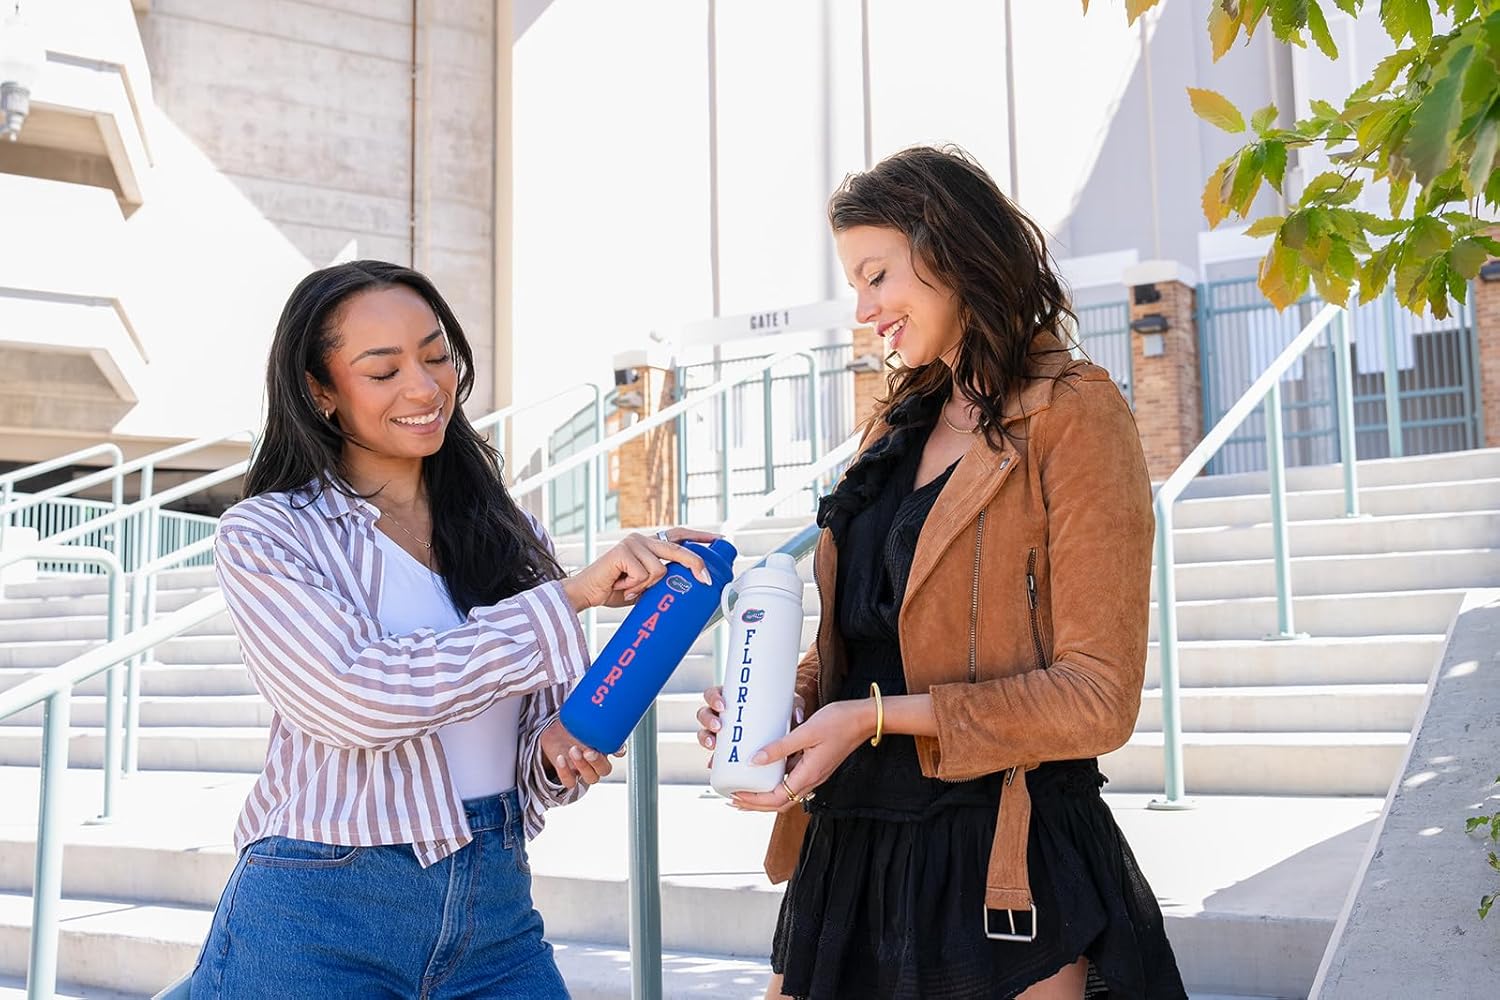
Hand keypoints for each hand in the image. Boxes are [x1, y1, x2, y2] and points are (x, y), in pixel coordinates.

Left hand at [539, 718, 623, 789]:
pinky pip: (570, 781)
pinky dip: (565, 772)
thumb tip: (594, 692)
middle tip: (589, 750)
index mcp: (604, 745)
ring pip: (591, 778)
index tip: (616, 746)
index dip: (619, 750)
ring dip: (582, 766)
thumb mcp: (580, 716)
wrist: (553, 735)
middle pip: (604, 769)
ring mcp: (582, 769)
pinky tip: (560, 758)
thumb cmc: (571, 726)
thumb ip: (589, 710)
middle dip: (597, 761)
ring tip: (573, 750)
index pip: (618, 751)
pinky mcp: (568, 775)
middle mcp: (596, 760)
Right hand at [561, 527, 722, 612]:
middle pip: (677, 549)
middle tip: (707, 581)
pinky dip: (634, 587)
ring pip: (660, 570)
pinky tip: (621, 586)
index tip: (720, 540)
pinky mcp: (623, 551)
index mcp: (649, 545)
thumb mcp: (645, 586)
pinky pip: (644, 574)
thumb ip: (661, 581)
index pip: (679, 536)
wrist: (586, 593)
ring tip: (630, 590)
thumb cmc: (615, 590)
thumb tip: (689, 590)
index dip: (700, 536)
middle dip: (695, 564)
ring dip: (647, 587)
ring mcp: (632, 543)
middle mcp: (642, 539)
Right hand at [696, 684, 804, 766]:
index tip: (723, 704)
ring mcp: (721, 732)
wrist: (781, 723)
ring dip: (705, 738)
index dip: (713, 698)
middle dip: (708, 719)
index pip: (713, 693)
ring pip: (704, 732)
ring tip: (714, 744)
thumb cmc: (778, 708)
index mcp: (729, 698)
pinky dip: (711, 759)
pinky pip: (713, 753)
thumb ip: (794, 705)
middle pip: (704, 713)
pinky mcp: (725, 748)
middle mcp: (721, 714)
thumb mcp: (786, 702)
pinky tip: (713, 764)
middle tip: (719, 726)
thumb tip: (796, 717)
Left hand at [729, 700, 871, 812]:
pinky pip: (792, 780)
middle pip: (779, 803)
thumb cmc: (838, 722)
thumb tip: (754, 760)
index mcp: (809, 774)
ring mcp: (814, 774)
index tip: (736, 795)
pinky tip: (764, 771)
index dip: (754, 800)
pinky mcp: (815, 766)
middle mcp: (812, 779)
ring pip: (785, 793)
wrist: (863, 718)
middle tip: (733, 800)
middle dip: (755, 805)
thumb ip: (780, 747)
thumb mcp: (806, 732)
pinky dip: (775, 782)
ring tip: (744, 791)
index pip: (776, 798)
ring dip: (764, 796)